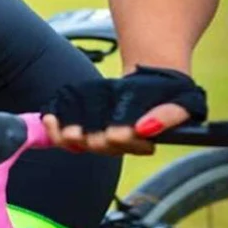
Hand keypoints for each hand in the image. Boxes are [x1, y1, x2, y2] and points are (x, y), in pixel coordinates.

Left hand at [42, 66, 207, 155]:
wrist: (150, 81)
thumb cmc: (164, 93)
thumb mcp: (180, 102)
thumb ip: (168, 116)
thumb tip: (145, 127)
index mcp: (141, 141)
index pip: (130, 146)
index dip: (124, 140)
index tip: (118, 132)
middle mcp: (117, 143)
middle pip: (102, 146)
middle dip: (93, 139)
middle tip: (83, 133)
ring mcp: (97, 135)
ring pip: (81, 143)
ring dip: (69, 136)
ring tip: (61, 128)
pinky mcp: (82, 124)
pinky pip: (64, 133)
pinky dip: (54, 127)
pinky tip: (48, 118)